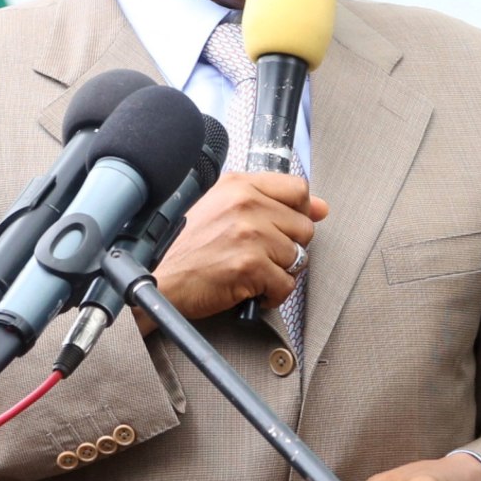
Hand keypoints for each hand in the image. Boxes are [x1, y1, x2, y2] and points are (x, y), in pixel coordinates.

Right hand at [150, 172, 329, 322]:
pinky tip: (250, 289)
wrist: (160, 280)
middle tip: (261, 257)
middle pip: (303, 228)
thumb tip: (320, 208)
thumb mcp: (222, 208)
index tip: (288, 227)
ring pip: (297, 257)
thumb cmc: (186, 248)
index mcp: (239, 185)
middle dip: (287, 248)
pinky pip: (285, 285)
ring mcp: (250, 234)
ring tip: (251, 273)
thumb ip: (270, 202)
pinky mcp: (250, 266)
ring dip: (278, 272)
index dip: (299, 212)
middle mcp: (246, 205)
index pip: (298, 190)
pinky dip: (271, 295)